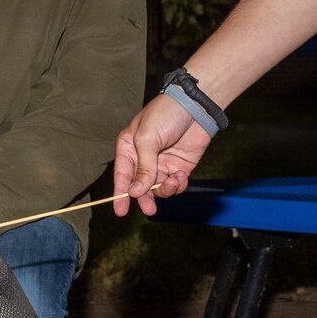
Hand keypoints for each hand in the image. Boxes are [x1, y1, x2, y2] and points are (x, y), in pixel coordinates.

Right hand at [112, 93, 212, 215]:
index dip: (120, 194)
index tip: (120, 211)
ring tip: (172, 181)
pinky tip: (180, 176)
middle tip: (150, 209)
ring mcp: (163, 164)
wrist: (196, 106)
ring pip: (158, 188)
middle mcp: (144, 159)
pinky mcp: (180, 167)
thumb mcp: (147, 139)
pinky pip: (176, 185)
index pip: (122, 175)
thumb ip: (143, 167)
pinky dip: (178, 185)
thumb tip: (135, 192)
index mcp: (129, 148)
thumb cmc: (165, 114)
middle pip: (140, 187)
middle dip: (144, 199)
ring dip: (164, 190)